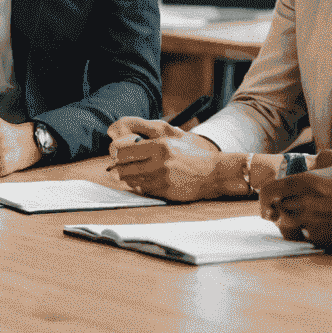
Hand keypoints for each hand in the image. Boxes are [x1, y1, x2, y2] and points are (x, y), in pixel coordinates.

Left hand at [105, 116, 249, 201]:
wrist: (213, 172)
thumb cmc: (193, 154)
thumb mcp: (173, 140)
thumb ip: (152, 140)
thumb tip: (129, 145)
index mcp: (160, 145)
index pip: (127, 152)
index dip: (119, 155)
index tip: (118, 157)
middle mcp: (160, 162)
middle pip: (126, 168)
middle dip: (120, 169)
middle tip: (119, 168)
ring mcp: (162, 179)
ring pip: (133, 181)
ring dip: (130, 179)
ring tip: (131, 175)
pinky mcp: (166, 192)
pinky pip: (145, 190)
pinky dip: (142, 186)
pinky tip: (145, 182)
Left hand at [263, 153, 331, 249]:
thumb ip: (323, 157)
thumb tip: (311, 163)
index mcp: (307, 183)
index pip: (269, 191)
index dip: (264, 197)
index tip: (266, 202)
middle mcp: (305, 204)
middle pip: (277, 210)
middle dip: (279, 208)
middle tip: (284, 208)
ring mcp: (313, 225)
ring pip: (287, 227)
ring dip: (289, 223)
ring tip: (299, 219)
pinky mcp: (323, 241)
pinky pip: (304, 239)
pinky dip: (305, 234)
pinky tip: (316, 228)